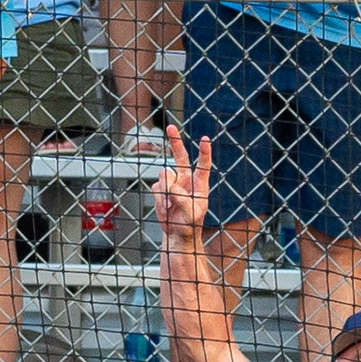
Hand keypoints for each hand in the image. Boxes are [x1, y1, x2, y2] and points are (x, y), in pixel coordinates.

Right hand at [151, 128, 212, 243]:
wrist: (177, 233)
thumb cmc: (189, 225)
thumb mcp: (191, 214)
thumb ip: (182, 198)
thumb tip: (171, 185)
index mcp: (200, 185)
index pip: (203, 165)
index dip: (204, 152)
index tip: (205, 138)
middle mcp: (186, 180)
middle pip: (180, 157)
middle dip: (175, 142)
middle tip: (171, 128)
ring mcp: (173, 183)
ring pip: (164, 175)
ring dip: (164, 191)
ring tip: (170, 207)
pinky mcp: (161, 188)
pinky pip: (156, 187)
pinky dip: (159, 199)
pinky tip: (166, 208)